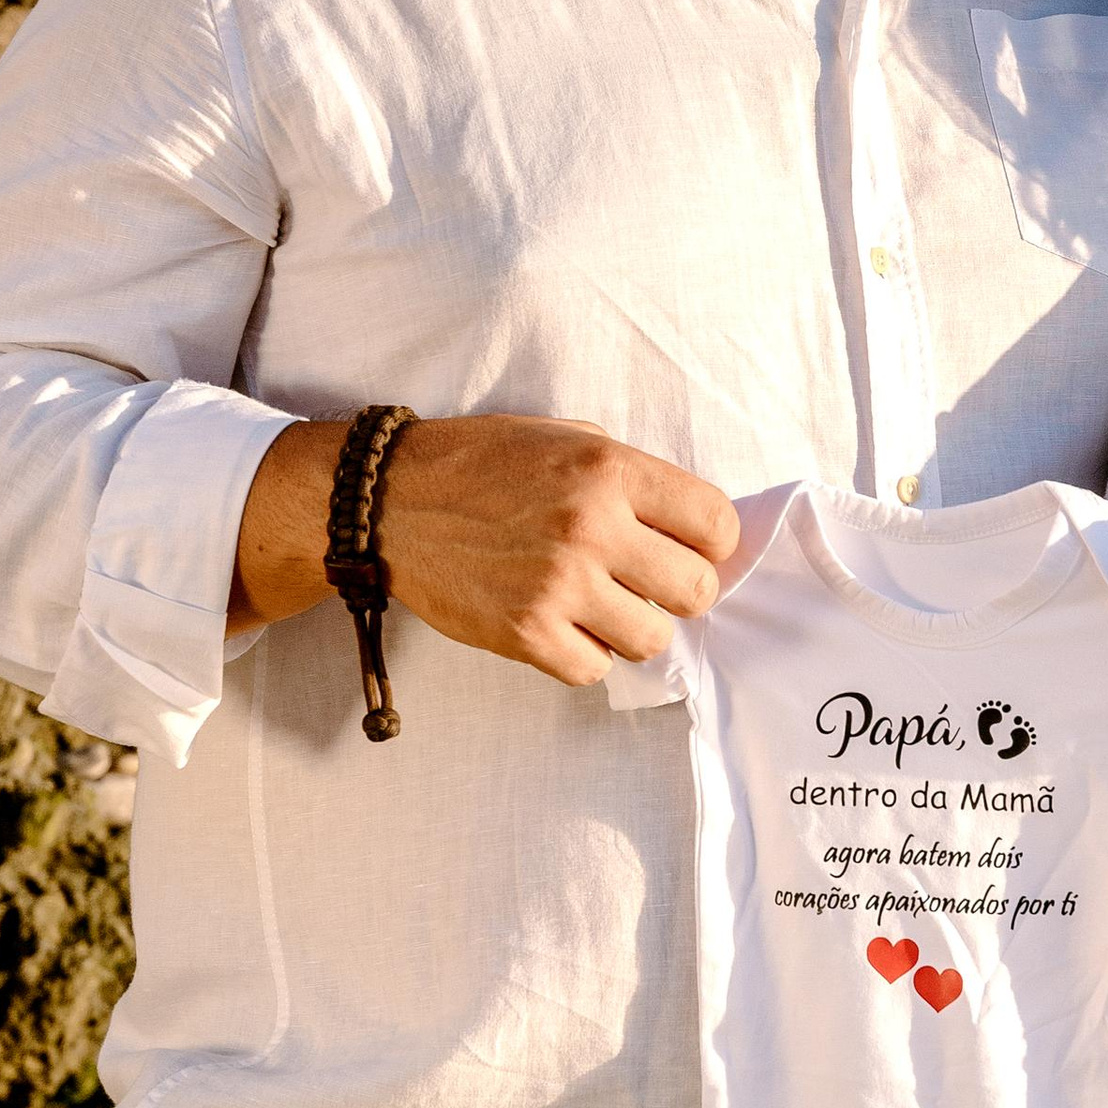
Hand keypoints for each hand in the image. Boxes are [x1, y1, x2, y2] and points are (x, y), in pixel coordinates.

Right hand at [233, 415, 739, 686]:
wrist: (391, 500)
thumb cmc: (483, 464)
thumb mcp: (565, 437)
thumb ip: (630, 476)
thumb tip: (689, 525)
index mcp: (609, 470)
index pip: (717, 524)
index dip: (711, 543)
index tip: (692, 548)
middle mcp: (591, 527)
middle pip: (696, 590)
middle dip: (680, 590)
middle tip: (649, 582)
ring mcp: (558, 585)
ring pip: (651, 639)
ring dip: (633, 627)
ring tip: (602, 605)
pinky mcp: (524, 633)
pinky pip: (593, 669)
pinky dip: (585, 654)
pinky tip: (564, 625)